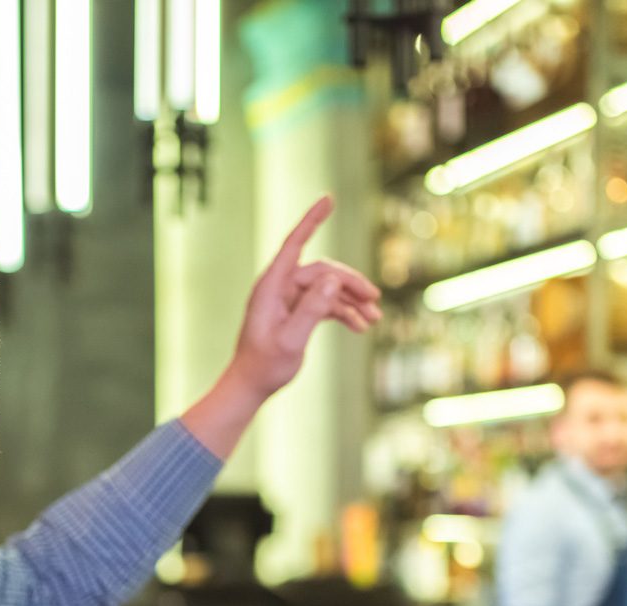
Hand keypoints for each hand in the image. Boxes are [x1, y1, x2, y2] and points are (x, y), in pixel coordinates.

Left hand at [222, 196, 381, 400]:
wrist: (251, 385)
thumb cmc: (265, 364)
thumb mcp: (290, 339)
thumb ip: (311, 309)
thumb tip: (334, 279)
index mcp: (272, 286)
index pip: (294, 244)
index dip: (311, 221)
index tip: (328, 199)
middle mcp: (280, 288)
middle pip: (322, 272)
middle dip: (350, 283)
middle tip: (374, 301)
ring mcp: (289, 299)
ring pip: (327, 289)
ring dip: (351, 301)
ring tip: (374, 319)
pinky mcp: (296, 312)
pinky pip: (325, 304)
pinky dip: (343, 313)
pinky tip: (361, 327)